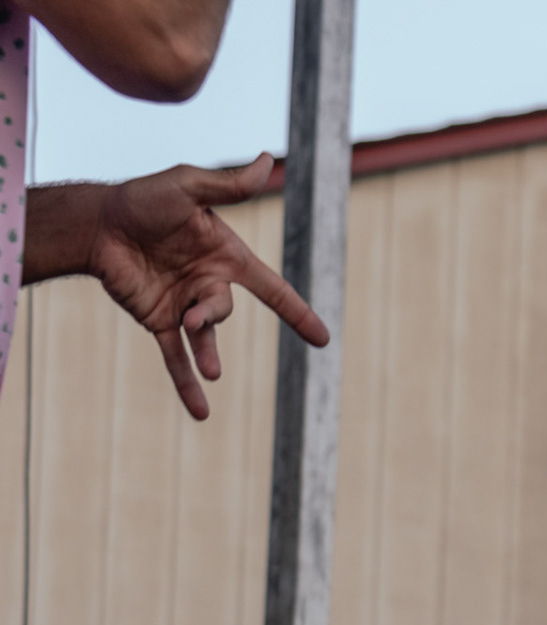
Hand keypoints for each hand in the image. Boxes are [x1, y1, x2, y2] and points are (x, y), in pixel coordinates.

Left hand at [84, 154, 330, 419]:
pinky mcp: (156, 319)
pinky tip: (201, 413)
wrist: (95, 223)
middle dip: (213, 317)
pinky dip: (186, 383)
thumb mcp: (188, 187)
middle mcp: (208, 283)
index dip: (297, 312)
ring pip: (204, 337)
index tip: (322, 338)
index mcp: (225, 257)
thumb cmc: (142, 199)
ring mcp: (183, 304)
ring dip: (207, 354)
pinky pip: (174, 356)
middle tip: (194, 316)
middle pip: (226, 311)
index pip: (271, 288)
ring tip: (211, 372)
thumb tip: (266, 160)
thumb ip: (229, 186)